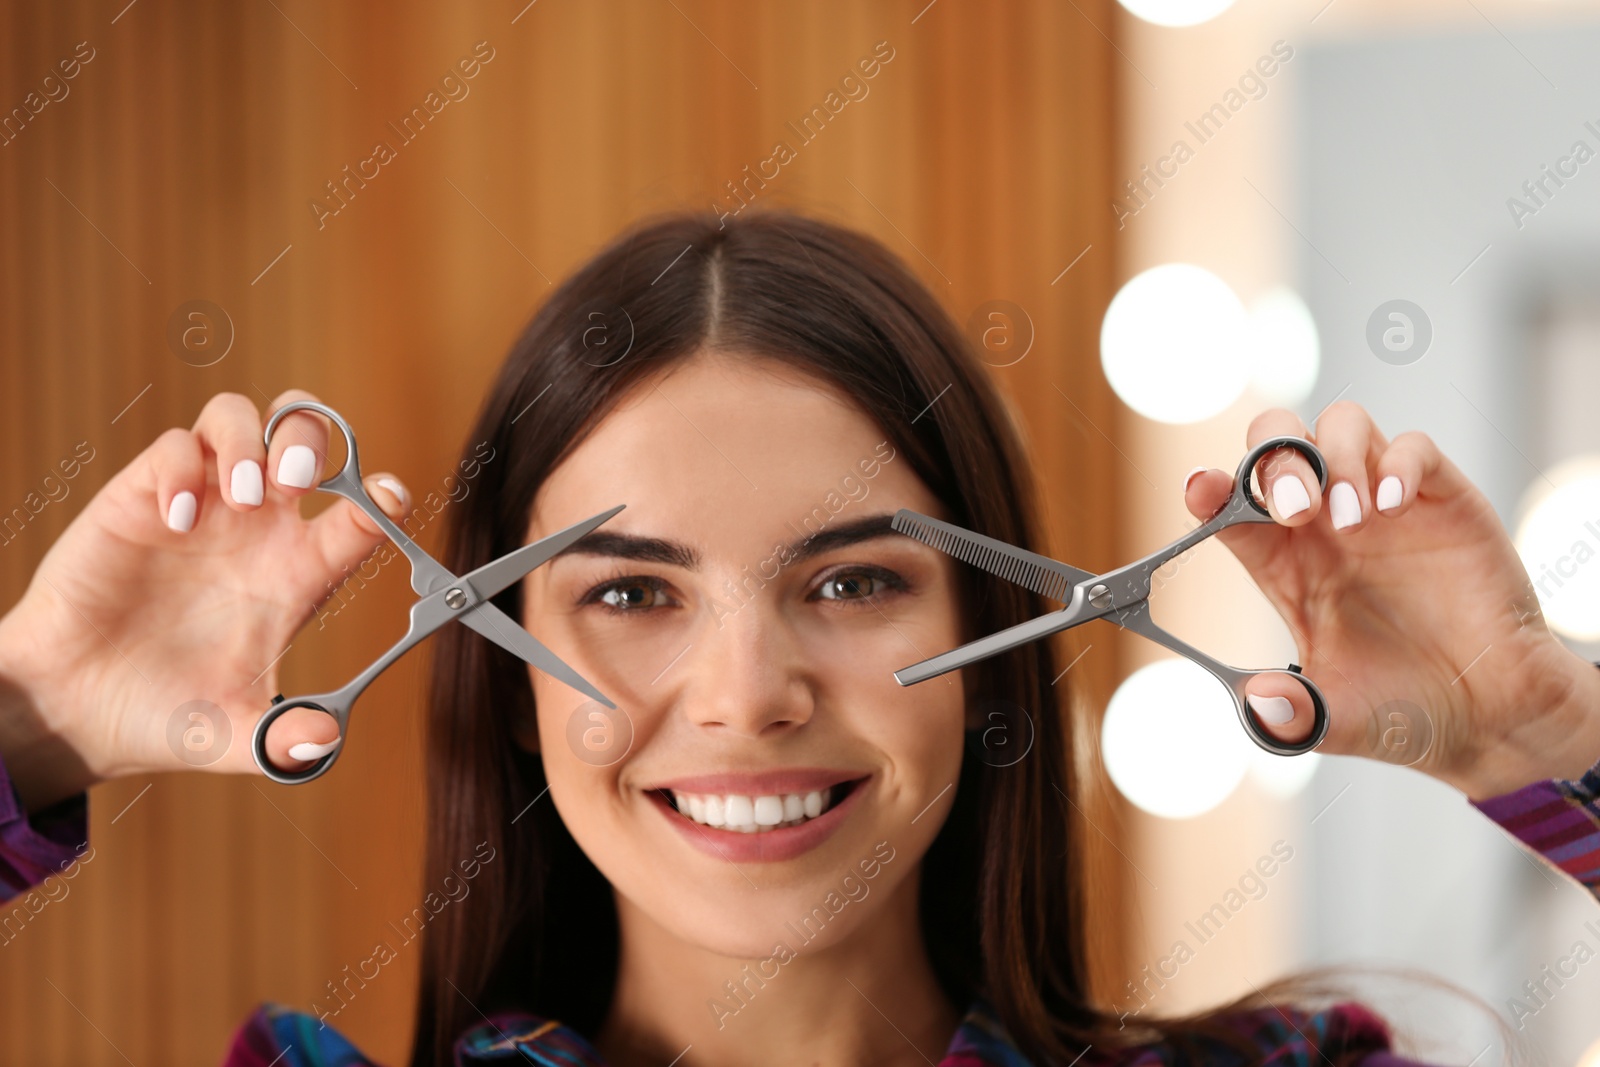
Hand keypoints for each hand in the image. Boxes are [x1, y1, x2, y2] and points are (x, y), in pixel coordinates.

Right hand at [0, 390, 411, 810]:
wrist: (79, 710)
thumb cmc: (167, 713)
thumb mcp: (234, 735)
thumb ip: (282, 741)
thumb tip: (327, 742)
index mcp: (297, 573)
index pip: (358, 517)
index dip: (382, 499)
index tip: (390, 500)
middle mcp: (258, 527)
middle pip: (307, 437)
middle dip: (314, 439)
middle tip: (300, 479)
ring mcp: (202, 505)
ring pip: (240, 418)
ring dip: (250, 442)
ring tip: (243, 492)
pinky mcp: (140, 500)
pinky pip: (172, 447)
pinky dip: (181, 467)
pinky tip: (177, 519)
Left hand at [1184, 401, 1599, 800]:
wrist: (1490, 714)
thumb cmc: (1402, 708)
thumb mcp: (1332, 718)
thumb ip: (1291, 711)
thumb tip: (1254, 703)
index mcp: (1284, 562)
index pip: (1231, 504)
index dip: (1211, 490)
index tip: (1201, 490)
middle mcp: (1325, 523)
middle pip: (1279, 442)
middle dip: (1275, 460)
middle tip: (1295, 511)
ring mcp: (1381, 504)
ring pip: (1341, 425)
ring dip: (1336, 457)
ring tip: (1353, 520)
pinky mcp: (1441, 500)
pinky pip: (1414, 446)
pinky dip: (1398, 462)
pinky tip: (1393, 505)